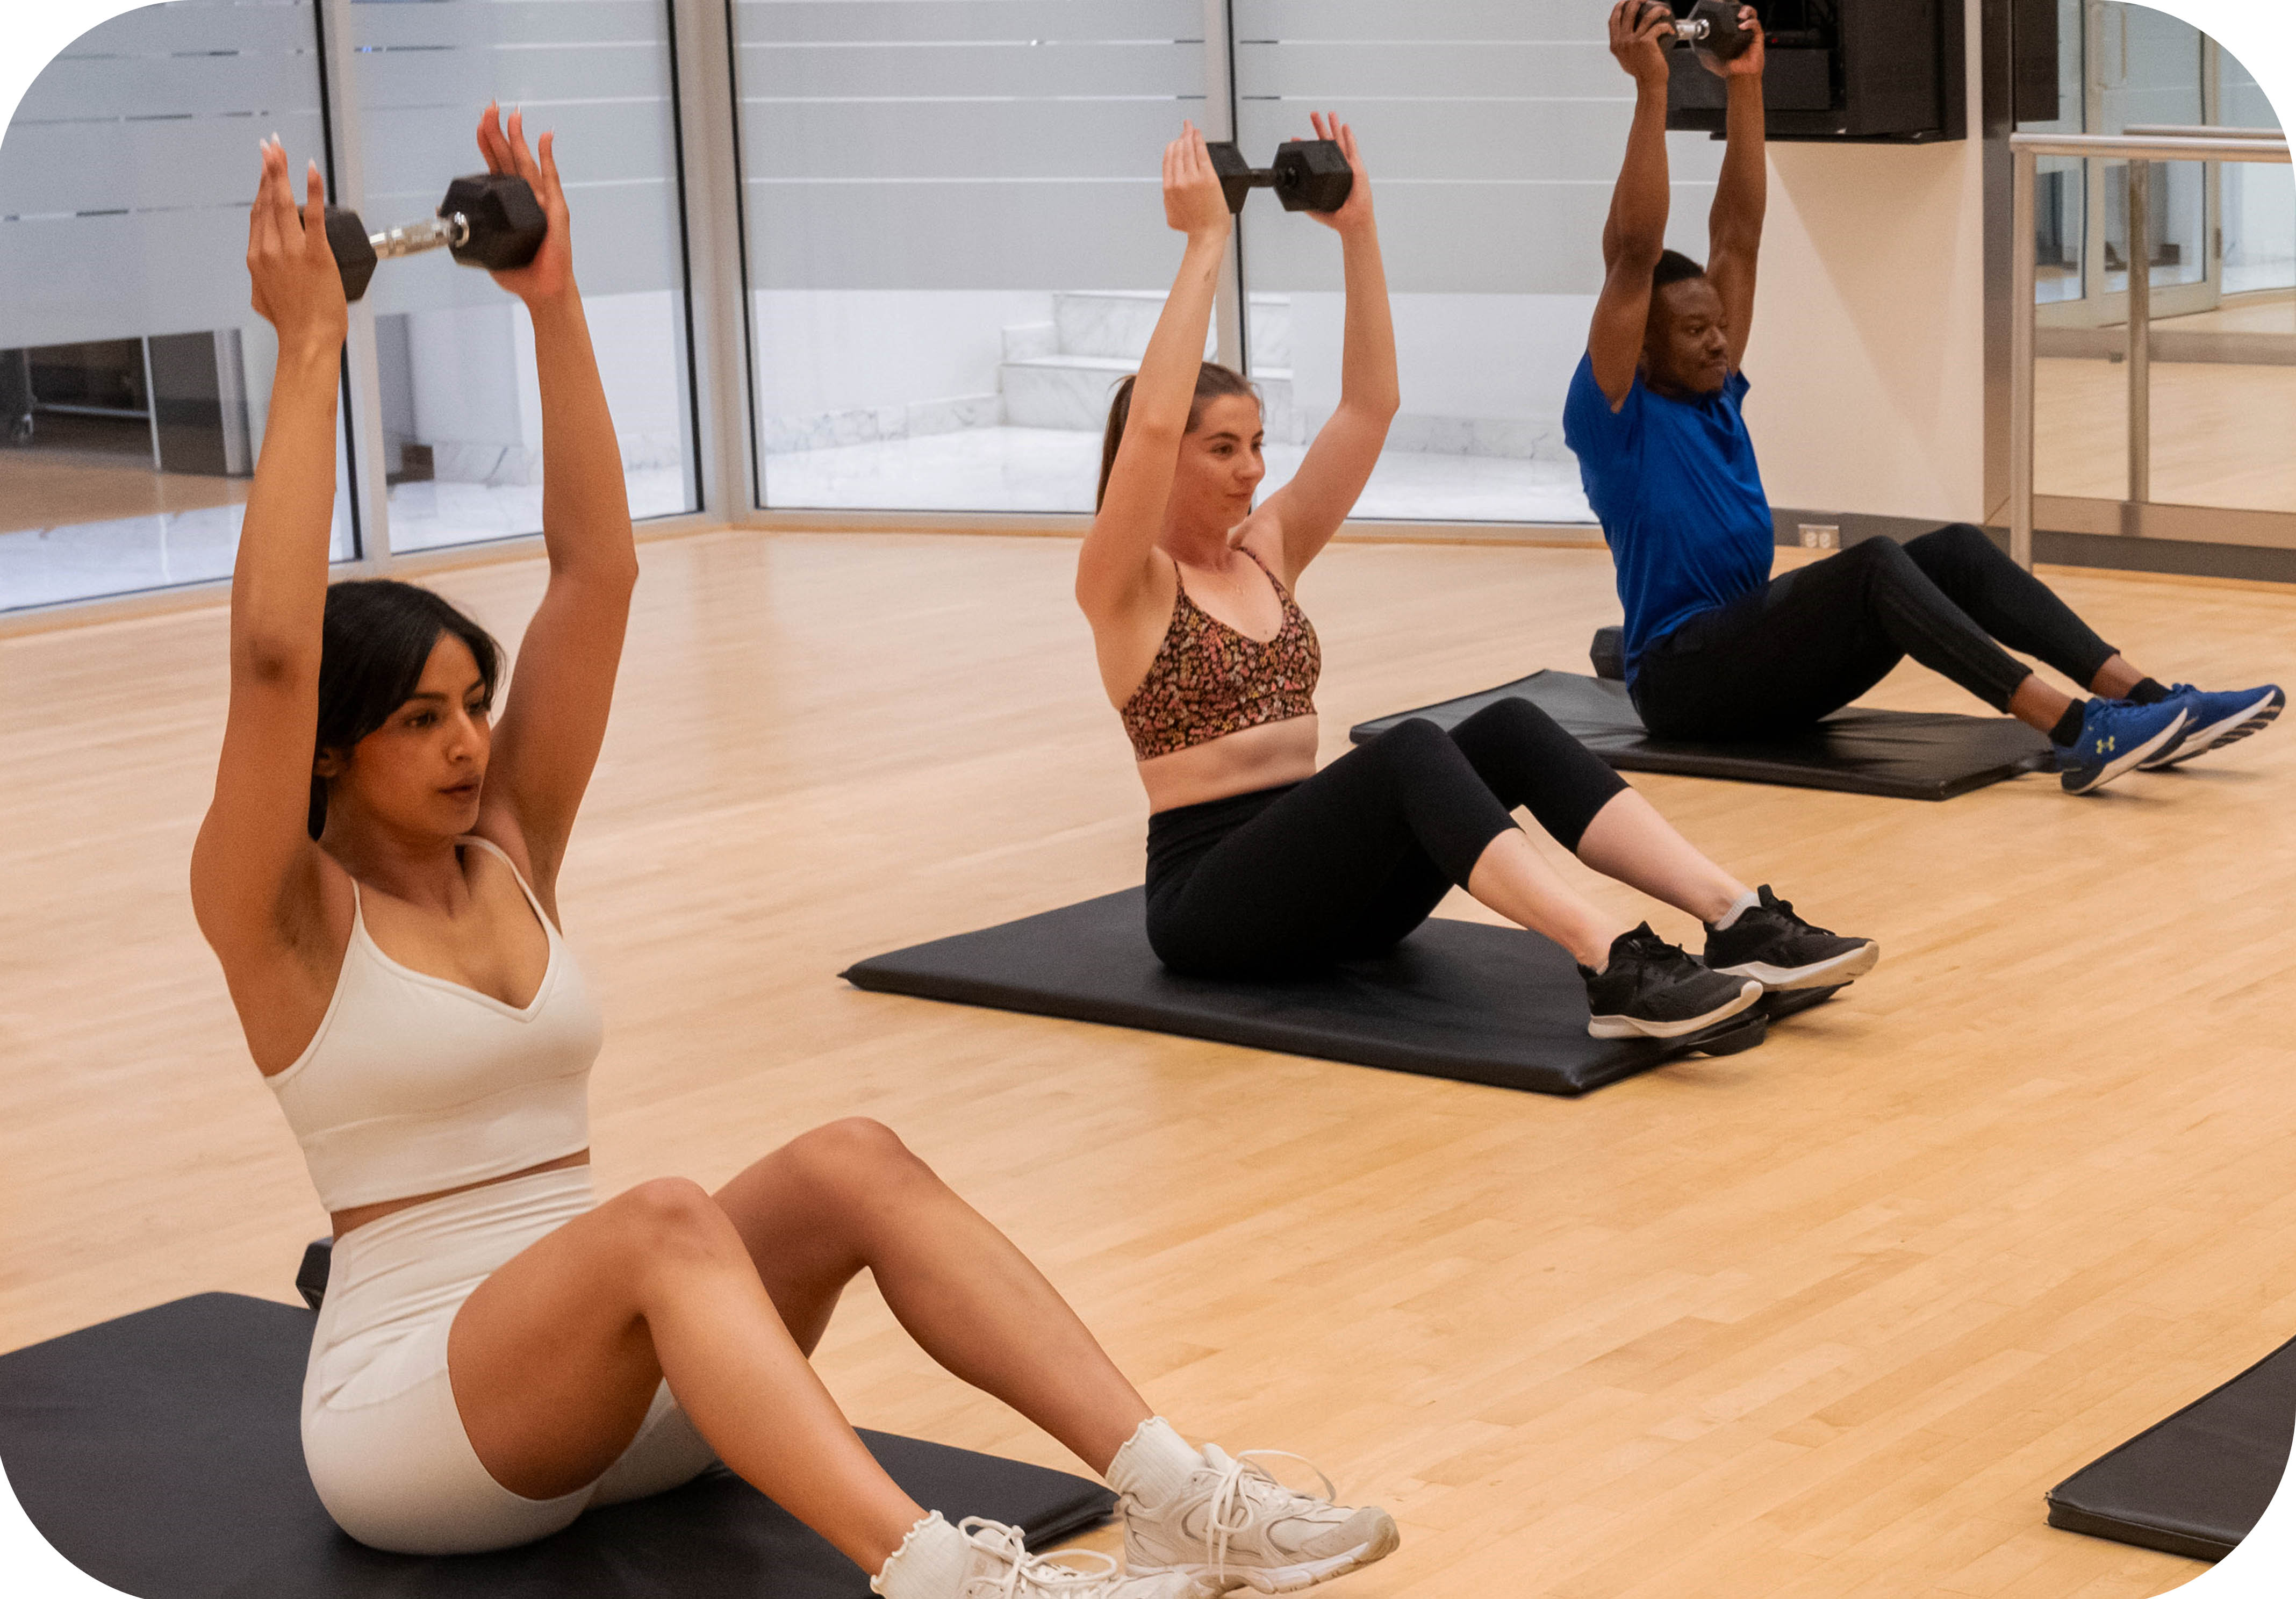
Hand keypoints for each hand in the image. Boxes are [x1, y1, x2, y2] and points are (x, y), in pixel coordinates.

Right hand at [244, 138, 347, 357]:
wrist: (307, 340)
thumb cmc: (291, 324)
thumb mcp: (263, 300)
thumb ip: (261, 280)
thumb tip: (262, 274)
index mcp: (256, 258)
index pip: (258, 213)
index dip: (260, 187)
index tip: (264, 168)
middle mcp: (268, 249)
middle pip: (266, 200)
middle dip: (268, 169)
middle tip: (270, 145)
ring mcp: (290, 249)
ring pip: (282, 201)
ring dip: (281, 171)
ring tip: (280, 148)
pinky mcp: (314, 253)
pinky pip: (311, 214)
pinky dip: (311, 189)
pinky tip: (310, 169)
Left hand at [476, 103, 574, 303]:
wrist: (541, 291)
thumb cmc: (518, 271)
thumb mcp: (485, 248)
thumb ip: (467, 230)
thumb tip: (442, 210)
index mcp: (508, 201)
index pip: (495, 164)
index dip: (487, 142)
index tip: (481, 122)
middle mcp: (525, 195)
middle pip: (508, 156)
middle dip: (498, 131)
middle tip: (490, 108)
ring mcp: (542, 200)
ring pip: (525, 161)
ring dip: (519, 137)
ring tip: (512, 115)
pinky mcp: (556, 210)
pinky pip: (551, 178)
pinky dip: (549, 156)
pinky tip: (546, 137)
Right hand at [1162, 122, 1231, 244]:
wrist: (1207, 234)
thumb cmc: (1193, 227)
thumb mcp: (1172, 214)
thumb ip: (1169, 199)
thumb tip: (1171, 191)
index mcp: (1169, 188)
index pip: (1168, 159)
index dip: (1172, 147)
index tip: (1177, 141)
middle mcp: (1179, 180)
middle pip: (1178, 151)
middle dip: (1181, 137)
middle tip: (1185, 129)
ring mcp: (1193, 178)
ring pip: (1188, 149)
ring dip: (1189, 135)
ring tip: (1191, 128)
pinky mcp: (1207, 177)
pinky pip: (1201, 152)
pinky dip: (1198, 140)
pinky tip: (1198, 133)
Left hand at [1300, 112, 1372, 235]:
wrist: (1351, 221)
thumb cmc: (1336, 217)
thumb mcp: (1316, 207)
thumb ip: (1306, 201)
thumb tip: (1294, 198)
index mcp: (1328, 175)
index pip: (1317, 156)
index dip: (1308, 146)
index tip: (1297, 137)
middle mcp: (1338, 168)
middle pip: (1328, 143)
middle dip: (1320, 128)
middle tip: (1313, 114)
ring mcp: (1348, 166)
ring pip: (1339, 141)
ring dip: (1334, 126)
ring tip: (1329, 113)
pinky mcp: (1357, 168)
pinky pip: (1353, 149)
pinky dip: (1349, 137)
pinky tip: (1345, 126)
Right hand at [1608, 0, 1673, 86]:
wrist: (1649, 83)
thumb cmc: (1640, 73)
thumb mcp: (1624, 59)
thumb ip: (1623, 47)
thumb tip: (1626, 36)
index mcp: (1615, 44)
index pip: (1614, 19)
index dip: (1620, 6)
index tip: (1627, 1)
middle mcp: (1622, 41)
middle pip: (1629, 11)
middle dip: (1639, 0)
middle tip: (1647, 0)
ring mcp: (1633, 41)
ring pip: (1646, 16)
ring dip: (1657, 9)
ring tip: (1663, 10)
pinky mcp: (1646, 42)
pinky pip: (1658, 27)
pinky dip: (1667, 26)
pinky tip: (1671, 29)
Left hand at [1702, 4, 1765, 77]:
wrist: (1739, 77)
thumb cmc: (1726, 68)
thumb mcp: (1708, 58)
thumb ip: (1701, 49)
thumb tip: (1693, 41)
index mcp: (1729, 31)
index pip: (1727, 14)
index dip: (1723, 6)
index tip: (1717, 3)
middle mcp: (1739, 28)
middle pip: (1739, 9)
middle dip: (1734, 5)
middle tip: (1727, 5)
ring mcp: (1748, 31)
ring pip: (1750, 13)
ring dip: (1745, 10)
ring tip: (1739, 15)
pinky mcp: (1757, 36)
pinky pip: (1755, 24)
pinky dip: (1749, 23)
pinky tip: (1742, 26)